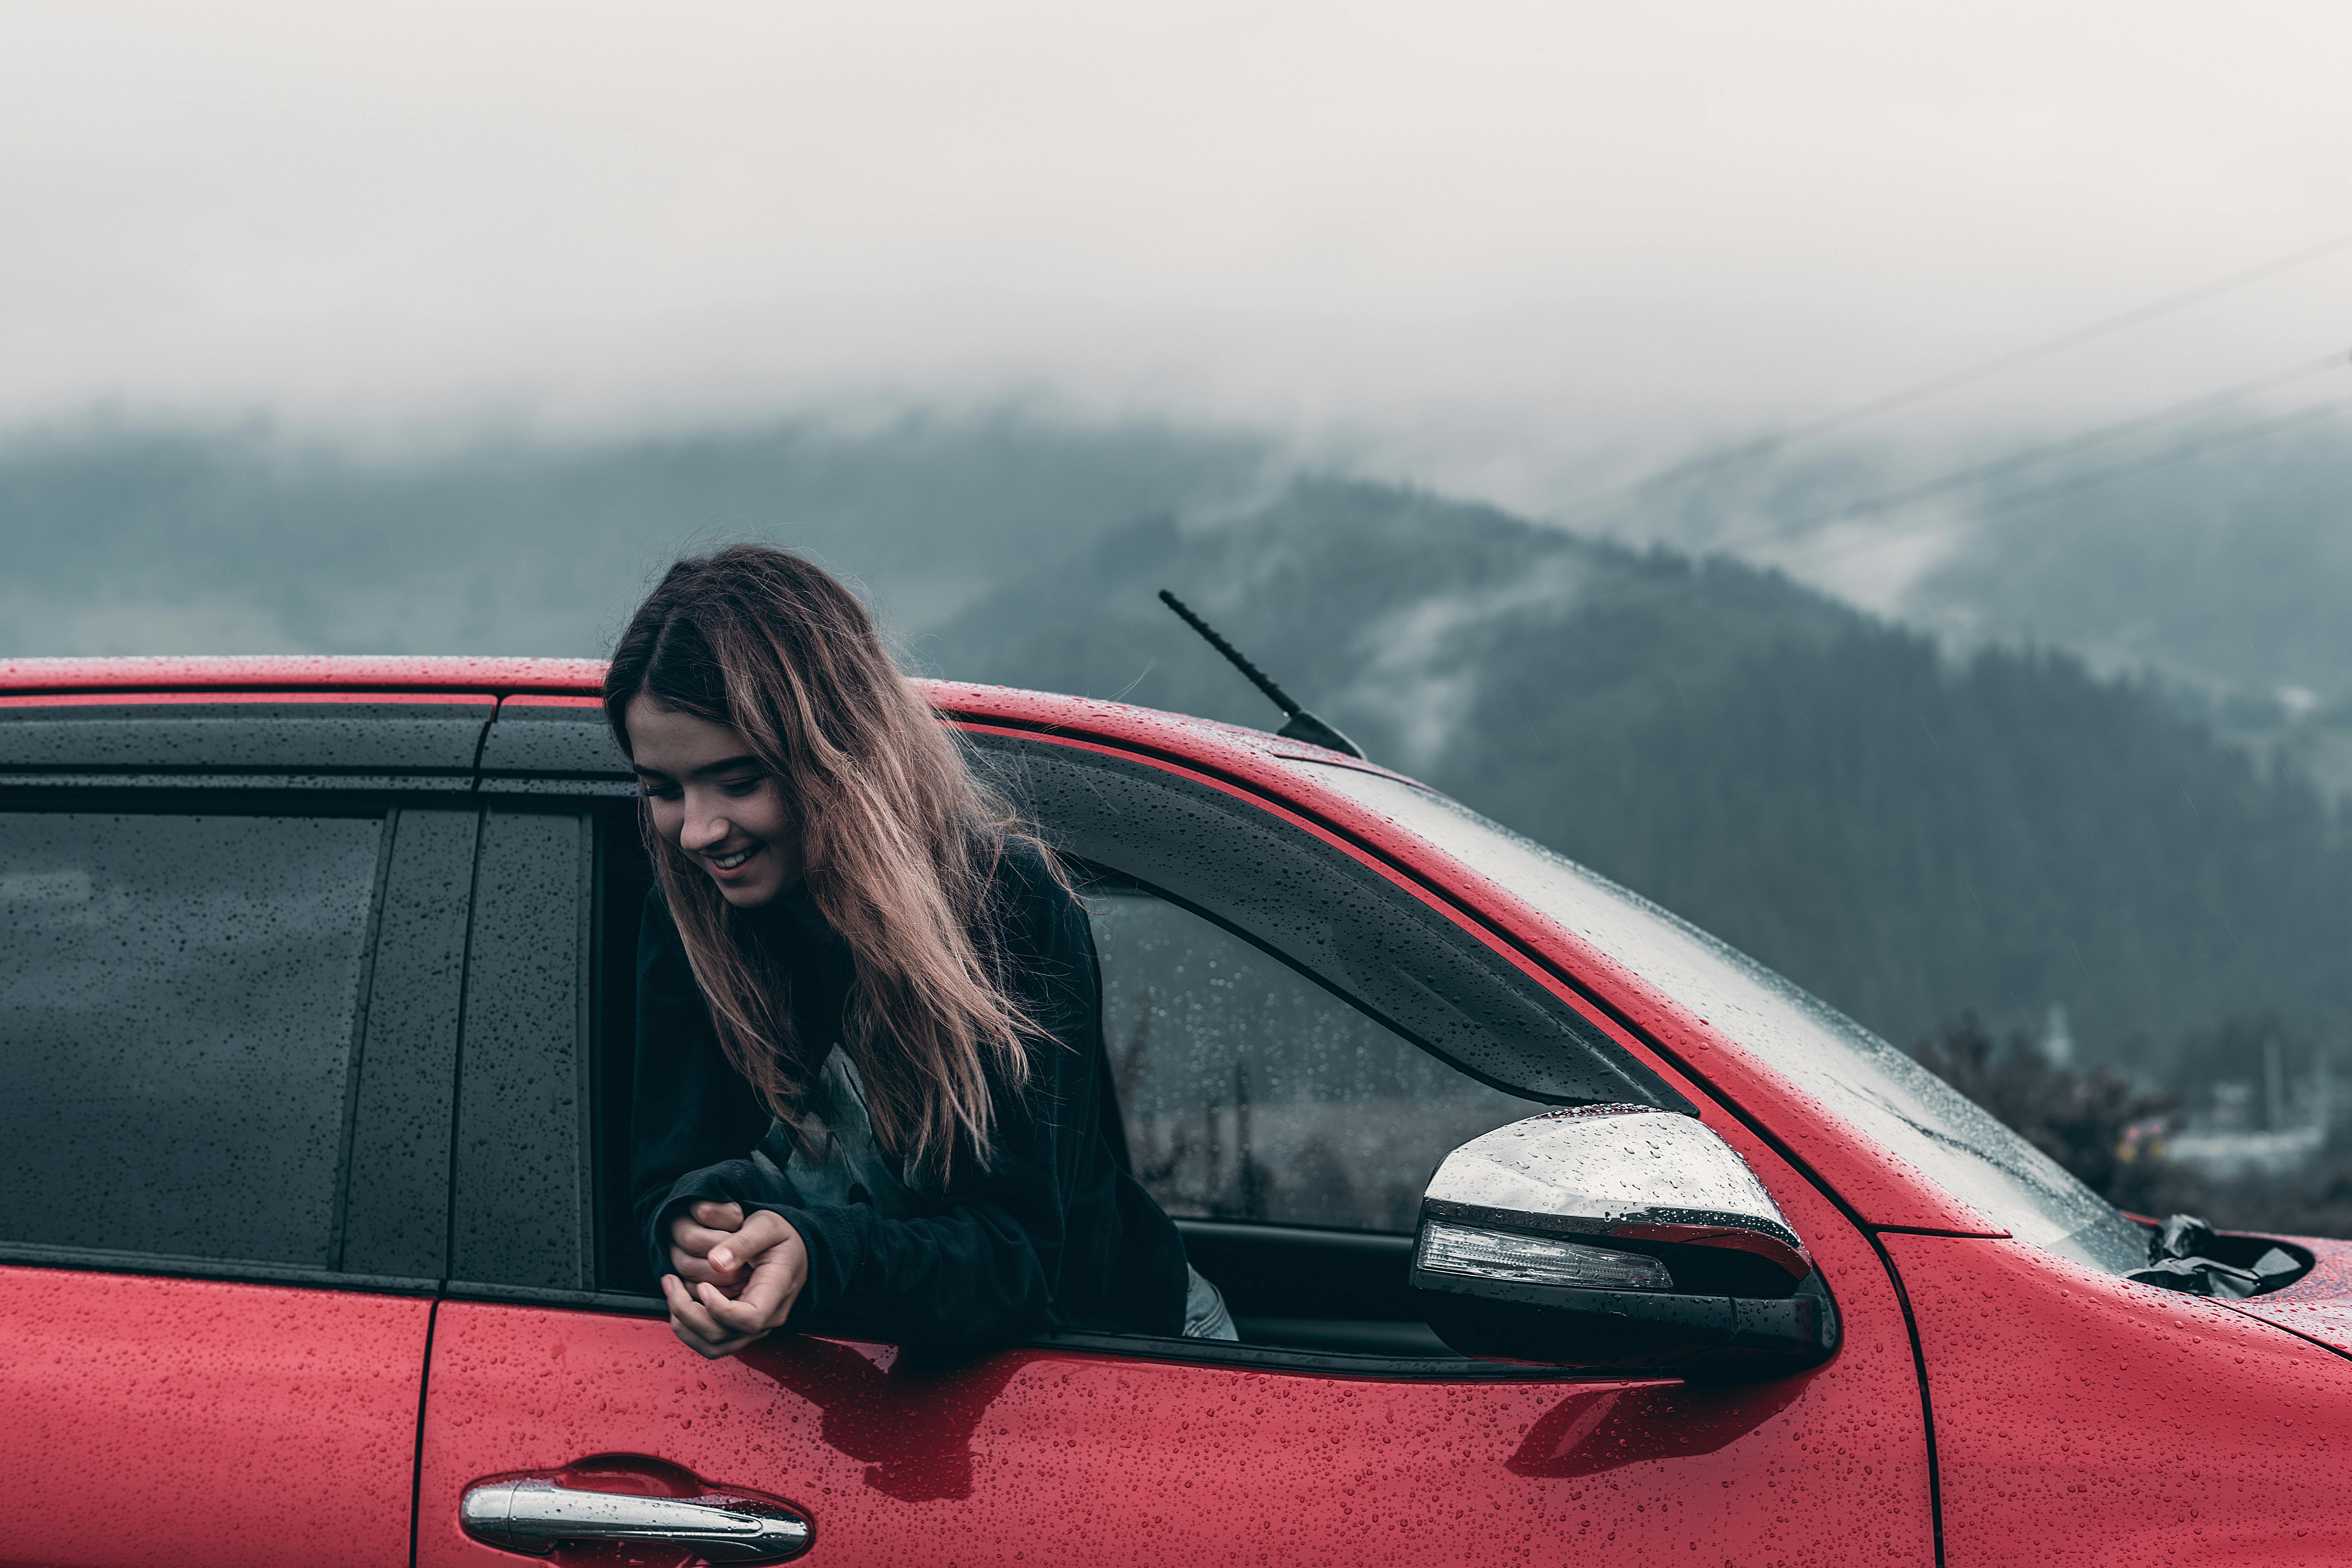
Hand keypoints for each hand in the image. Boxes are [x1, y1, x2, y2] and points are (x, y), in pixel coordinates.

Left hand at [662, 1204, 808, 1358]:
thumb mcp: (767, 1226)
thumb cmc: (782, 1237)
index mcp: (776, 1294)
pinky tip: (680, 1302)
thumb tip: (716, 1262)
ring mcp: (753, 1329)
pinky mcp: (739, 1329)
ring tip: (672, 1292)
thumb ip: (742, 1242)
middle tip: (670, 1280)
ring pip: (712, 1346)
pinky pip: (710, 1342)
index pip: (748, 1319)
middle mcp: (767, 1320)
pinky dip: (688, 1328)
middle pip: (721, 1337)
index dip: (719, 1308)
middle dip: (687, 1312)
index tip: (703, 1284)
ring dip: (684, 1324)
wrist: (794, 1249)